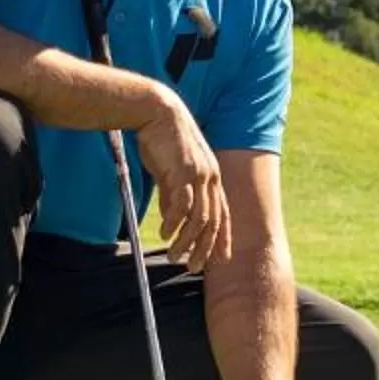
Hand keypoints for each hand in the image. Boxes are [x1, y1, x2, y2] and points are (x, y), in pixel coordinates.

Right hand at [132, 91, 229, 270]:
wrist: (156, 112)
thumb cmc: (162, 141)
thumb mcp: (171, 172)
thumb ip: (174, 196)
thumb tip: (173, 221)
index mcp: (212, 177)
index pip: (222, 214)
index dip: (223, 238)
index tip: (221, 258)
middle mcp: (211, 178)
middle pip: (213, 221)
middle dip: (205, 248)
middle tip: (193, 267)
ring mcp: (199, 174)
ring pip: (199, 218)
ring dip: (187, 241)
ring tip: (175, 256)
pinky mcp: (183, 171)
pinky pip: (182, 205)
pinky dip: (174, 223)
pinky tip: (165, 233)